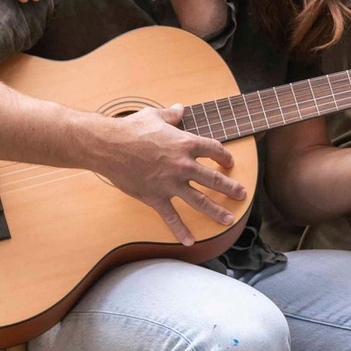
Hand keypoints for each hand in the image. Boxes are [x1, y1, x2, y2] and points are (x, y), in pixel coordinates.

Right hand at [91, 105, 242, 244]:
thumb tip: (180, 109)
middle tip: (242, 194)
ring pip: (200, 201)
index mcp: (185, 143)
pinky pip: (171, 217)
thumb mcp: (154, 115)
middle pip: (214, 179)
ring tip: (229, 219)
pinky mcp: (156, 197)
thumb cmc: (130, 128)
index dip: (225, 156)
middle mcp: (183, 165)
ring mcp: (171, 184)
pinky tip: (190, 241)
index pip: (214, 150)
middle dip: (231, 188)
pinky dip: (181, 230)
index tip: (229, 161)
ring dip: (217, 211)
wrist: (108, 146)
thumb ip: (171, 115)